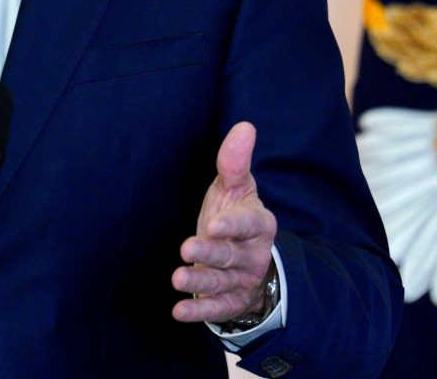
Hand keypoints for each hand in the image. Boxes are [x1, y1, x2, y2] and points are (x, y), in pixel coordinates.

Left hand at [171, 122, 277, 323]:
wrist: (246, 257)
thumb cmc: (235, 215)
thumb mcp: (236, 187)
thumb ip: (236, 161)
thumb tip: (245, 125)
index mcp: (258, 223)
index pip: (249, 224)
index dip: (233, 226)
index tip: (214, 224)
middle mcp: (252, 253)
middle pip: (231, 254)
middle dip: (211, 253)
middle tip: (188, 249)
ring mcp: (242, 279)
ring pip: (222, 282)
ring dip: (201, 281)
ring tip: (178, 277)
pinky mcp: (230, 301)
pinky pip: (217, 308)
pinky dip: (199, 311)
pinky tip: (178, 310)